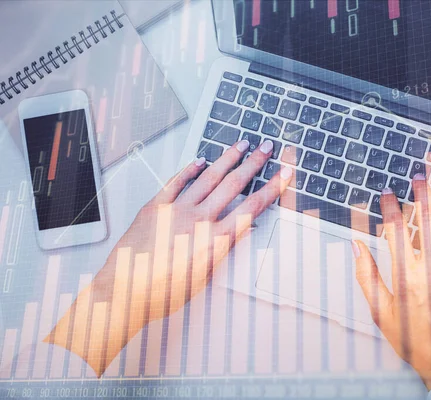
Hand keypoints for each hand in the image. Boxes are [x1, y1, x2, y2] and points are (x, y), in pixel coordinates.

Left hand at [47, 139, 292, 375]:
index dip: (272, 188)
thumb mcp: (204, 277)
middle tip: (266, 148)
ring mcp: (176, 210)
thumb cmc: (163, 293)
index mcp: (214, 241)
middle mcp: (198, 221)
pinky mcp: (155, 208)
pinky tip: (200, 160)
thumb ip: (222, 250)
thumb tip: (239, 232)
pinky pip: (176, 182)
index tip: (283, 174)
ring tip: (241, 145)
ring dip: (228, 159)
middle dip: (254, 164)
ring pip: (208, 178)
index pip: (252, 208)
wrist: (125, 293)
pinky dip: (189, 169)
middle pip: (234, 185)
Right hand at [352, 174, 430, 389]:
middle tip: (418, 180)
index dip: (390, 207)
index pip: (395, 228)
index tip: (387, 194)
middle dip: (421, 194)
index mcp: (406, 275)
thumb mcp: (380, 312)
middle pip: (426, 219)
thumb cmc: (414, 340)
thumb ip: (366, 276)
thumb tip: (357, 247)